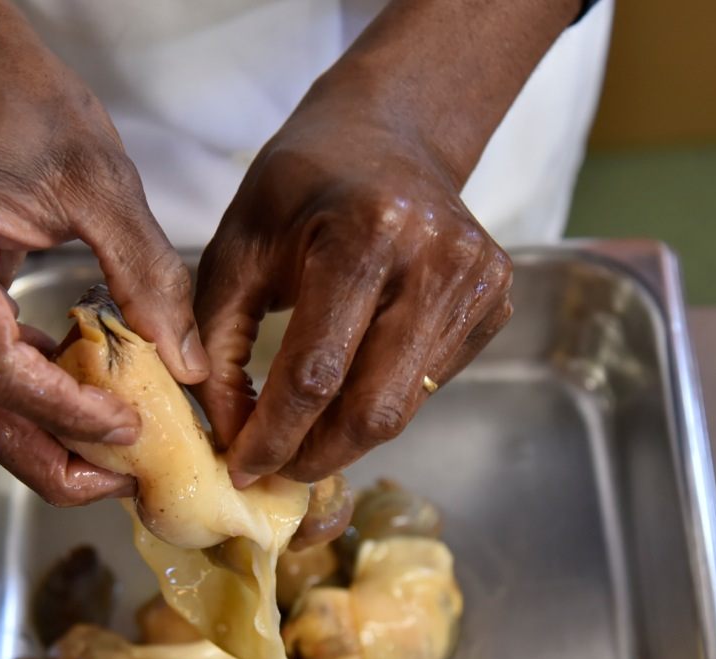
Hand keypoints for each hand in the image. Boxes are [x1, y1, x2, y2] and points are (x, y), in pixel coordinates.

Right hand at [0, 6, 207, 504]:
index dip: (66, 412)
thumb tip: (185, 368)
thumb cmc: (24, 103)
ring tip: (113, 452)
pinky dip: (27, 397)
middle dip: (52, 456)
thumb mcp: (101, 182)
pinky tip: (81, 402)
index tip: (131, 428)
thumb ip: (144, 277)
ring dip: (42, 436)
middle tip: (123, 478)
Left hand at [194, 100, 511, 485]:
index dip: (275, 433)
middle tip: (275, 469)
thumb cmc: (299, 187)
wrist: (387, 133)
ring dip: (346, 437)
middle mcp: (436, 259)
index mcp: (366, 233)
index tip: (242, 466)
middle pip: (374, 408)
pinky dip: (379, 400)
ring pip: (405, 407)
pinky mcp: (496, 301)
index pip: (317, 370)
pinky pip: (429, 385)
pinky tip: (349, 385)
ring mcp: (477, 283)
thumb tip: (229, 433)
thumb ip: (219, 339)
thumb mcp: (237, 246)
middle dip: (316, 454)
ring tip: (303, 436)